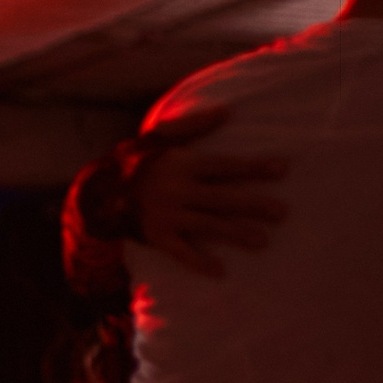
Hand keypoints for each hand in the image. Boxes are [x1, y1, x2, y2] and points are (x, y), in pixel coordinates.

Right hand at [131, 109, 288, 276]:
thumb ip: (194, 125)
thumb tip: (226, 111)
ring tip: (263, 240)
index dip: (253, 167)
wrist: (100, 190)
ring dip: (236, 233)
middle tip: (282, 213)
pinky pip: (180, 252)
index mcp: (183, 164)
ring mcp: (168, 215)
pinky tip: (220, 271)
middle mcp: (178, 190)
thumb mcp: (161, 136)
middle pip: (222, 198)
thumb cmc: (138, 160)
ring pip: (208, 225)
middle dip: (253, 205)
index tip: (282, 169)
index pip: (225, 166)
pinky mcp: (158, 236)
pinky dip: (199, 262)